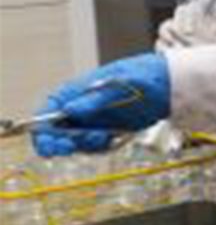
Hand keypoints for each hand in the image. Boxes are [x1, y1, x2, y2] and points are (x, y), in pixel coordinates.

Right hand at [32, 54, 171, 156]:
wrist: (167, 86)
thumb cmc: (140, 76)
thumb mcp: (118, 85)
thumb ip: (94, 99)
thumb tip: (69, 109)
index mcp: (73, 93)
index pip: (46, 113)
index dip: (40, 130)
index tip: (48, 143)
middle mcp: (78, 110)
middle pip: (55, 133)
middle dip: (58, 143)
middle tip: (67, 147)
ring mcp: (92, 122)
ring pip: (76, 143)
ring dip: (86, 144)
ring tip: (104, 135)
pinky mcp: (107, 133)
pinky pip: (97, 147)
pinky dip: (102, 147)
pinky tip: (115, 138)